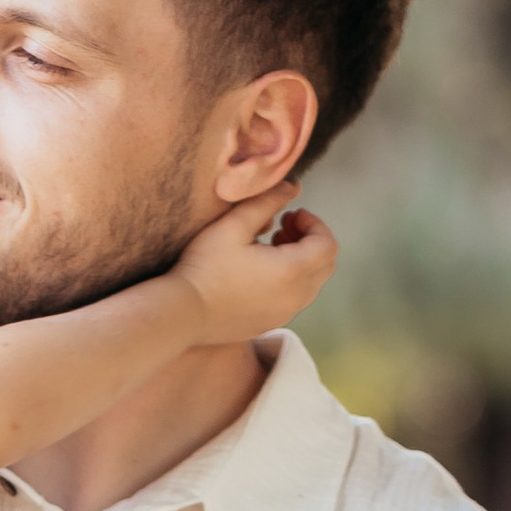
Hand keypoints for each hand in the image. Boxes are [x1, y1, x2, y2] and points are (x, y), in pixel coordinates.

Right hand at [171, 193, 337, 343]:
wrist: (182, 313)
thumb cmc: (205, 266)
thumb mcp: (235, 224)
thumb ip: (268, 201)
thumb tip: (294, 187)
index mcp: (292, 270)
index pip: (327, 244)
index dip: (314, 223)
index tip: (290, 214)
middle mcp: (296, 296)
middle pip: (325, 265)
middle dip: (310, 241)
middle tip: (283, 228)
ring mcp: (285, 314)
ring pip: (311, 283)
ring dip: (300, 261)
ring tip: (269, 248)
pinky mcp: (270, 323)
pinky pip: (294, 299)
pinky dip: (289, 280)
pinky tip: (259, 272)